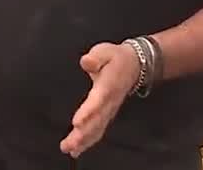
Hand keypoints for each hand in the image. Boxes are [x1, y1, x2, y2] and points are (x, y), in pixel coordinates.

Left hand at [60, 41, 139, 157]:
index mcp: (107, 86)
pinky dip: (88, 141)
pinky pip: (99, 131)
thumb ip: (95, 58)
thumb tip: (86, 61)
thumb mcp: (105, 51)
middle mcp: (109, 102)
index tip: (76, 123)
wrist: (135, 65)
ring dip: (84, 141)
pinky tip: (77, 150)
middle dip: (82, 134)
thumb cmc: (115, 58)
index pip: (98, 101)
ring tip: (70, 150)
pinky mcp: (108, 114)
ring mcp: (110, 110)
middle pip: (96, 121)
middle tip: (68, 145)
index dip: (88, 112)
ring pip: (97, 129)